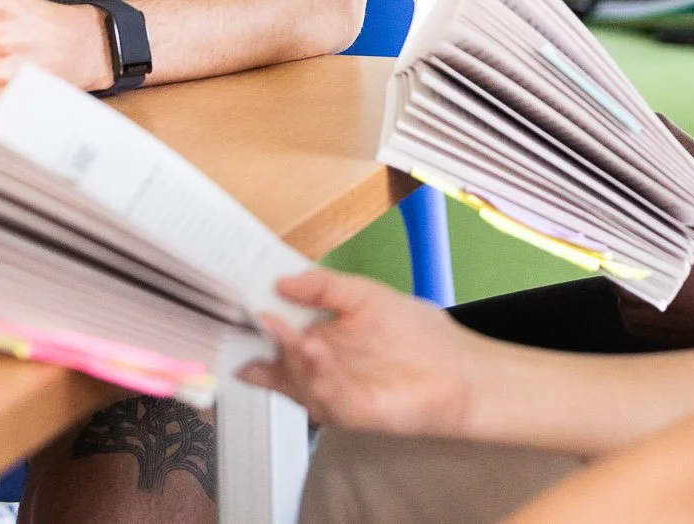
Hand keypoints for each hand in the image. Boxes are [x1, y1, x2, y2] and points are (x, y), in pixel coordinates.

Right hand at [236, 268, 481, 436]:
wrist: (458, 370)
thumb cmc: (417, 334)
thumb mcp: (364, 295)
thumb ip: (323, 287)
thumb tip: (281, 281)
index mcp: (318, 339)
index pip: (276, 335)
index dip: (255, 323)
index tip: (235, 303)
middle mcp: (319, 369)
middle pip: (275, 361)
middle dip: (260, 344)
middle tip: (255, 318)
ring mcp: (331, 392)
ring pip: (294, 380)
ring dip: (288, 357)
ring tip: (287, 331)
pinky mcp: (349, 412)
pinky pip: (323, 398)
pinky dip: (315, 377)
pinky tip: (316, 352)